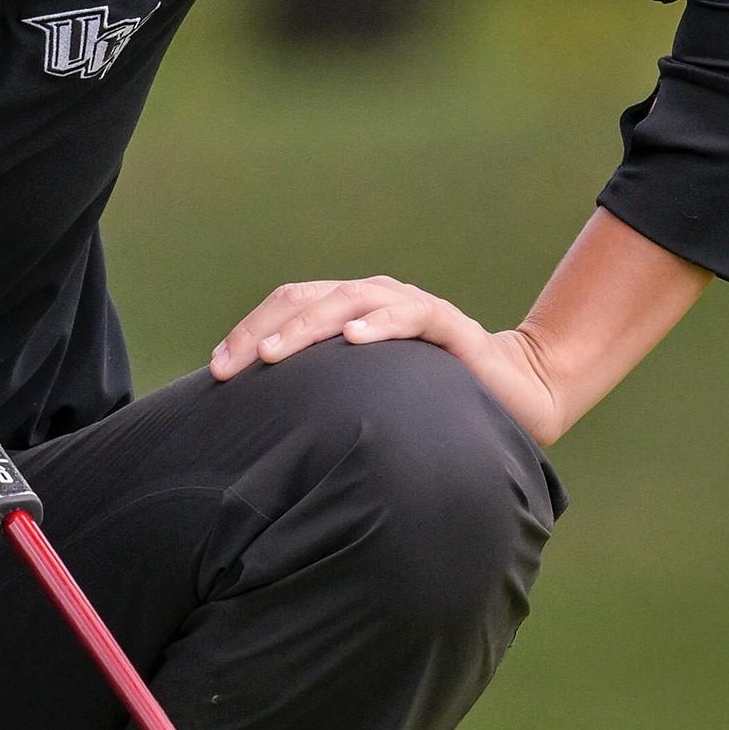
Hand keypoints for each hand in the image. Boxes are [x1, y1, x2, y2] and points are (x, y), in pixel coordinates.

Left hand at [207, 274, 568, 444]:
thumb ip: (322, 398)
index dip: (247, 332)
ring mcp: (409, 307)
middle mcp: (372, 300)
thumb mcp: (364, 399)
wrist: (511, 393)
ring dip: (308, 325)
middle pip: (306, 299)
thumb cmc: (427, 401)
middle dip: (264, 330)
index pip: (285, 308)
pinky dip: (380, 324)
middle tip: (233, 367)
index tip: (217, 372)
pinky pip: (411, 316)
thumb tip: (256, 430)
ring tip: (275, 352)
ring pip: (350, 301)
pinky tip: (353, 339)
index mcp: (346, 311)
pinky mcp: (448, 324)